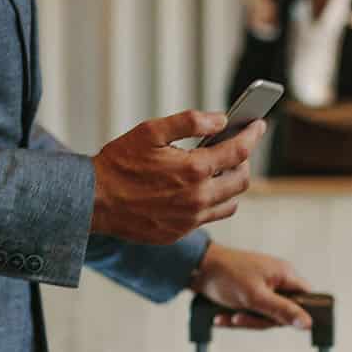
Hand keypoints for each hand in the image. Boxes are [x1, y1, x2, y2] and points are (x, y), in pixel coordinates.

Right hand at [91, 111, 266, 243]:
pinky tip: (202, 188)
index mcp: (193, 169)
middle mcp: (198, 198)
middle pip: (242, 179)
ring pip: (231, 202)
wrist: (93, 202)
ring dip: (232, 183)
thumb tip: (220, 119)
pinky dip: (215, 200)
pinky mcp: (180, 232)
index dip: (253, 134)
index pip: (239, 150)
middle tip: (236, 145)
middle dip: (244, 159)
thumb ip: (190, 122)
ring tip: (221, 167)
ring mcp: (190, 219)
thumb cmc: (119, 164)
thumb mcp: (151, 131)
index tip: (258, 124)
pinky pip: (211, 216)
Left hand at [190, 242, 312, 330]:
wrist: (195, 268)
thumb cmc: (226, 276)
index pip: (306, 299)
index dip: (298, 315)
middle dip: (259, 321)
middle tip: (240, 318)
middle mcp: (277, 279)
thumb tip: (308, 324)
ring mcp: (263, 286)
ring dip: (244, 320)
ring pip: (264, 315)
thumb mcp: (256, 298)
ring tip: (227, 317)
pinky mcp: (249, 293)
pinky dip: (236, 316)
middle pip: (282, 312)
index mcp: (284, 274)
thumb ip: (283, 311)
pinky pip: (251, 312)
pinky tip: (221, 317)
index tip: (279, 323)